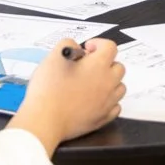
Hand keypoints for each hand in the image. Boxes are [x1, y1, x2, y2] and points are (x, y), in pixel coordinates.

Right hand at [8, 38, 125, 156]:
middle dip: (105, 63)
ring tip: (91, 84)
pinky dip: (108, 101)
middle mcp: (108, 83)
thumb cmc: (49, 89)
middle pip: (118, 67)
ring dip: (109, 82)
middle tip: (87, 67)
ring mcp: (107, 103)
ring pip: (119, 87)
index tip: (85, 50)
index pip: (111, 47)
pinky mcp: (102, 119)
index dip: (98, 44)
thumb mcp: (54, 56)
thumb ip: (67, 43)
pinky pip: (115, 107)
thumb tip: (77, 49)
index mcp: (99, 66)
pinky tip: (94, 100)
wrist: (45, 121)